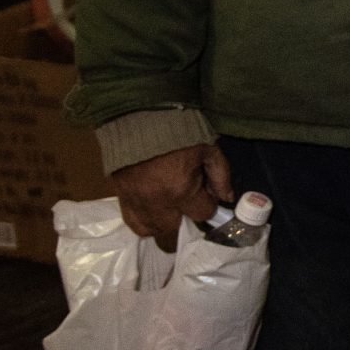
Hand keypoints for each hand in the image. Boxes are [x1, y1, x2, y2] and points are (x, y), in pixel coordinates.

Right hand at [110, 142, 235, 247]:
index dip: (209, 204)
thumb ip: (220, 175)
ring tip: (172, 210)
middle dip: (187, 220)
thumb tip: (227, 198)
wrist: (140, 118)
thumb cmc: (179, 132)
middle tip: (188, 203)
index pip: (203, 214)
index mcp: (181, 190)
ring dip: (166, 225)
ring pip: (154, 231)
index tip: (207, 193)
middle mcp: (158, 203)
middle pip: (176, 231)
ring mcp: (137, 203)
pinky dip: (146, 222)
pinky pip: (134, 224)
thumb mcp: (208, 148)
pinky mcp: (122, 198)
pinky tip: (154, 212)